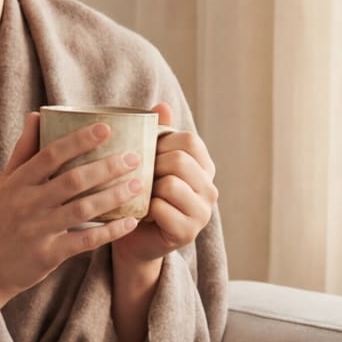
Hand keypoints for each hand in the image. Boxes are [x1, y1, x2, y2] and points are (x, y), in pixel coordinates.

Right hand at [0, 113, 143, 306]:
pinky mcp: (49, 254)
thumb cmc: (4, 216)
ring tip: (138, 185)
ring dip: (113, 196)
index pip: (51, 155)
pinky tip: (130, 222)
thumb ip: (23, 150)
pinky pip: (85, 240)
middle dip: (106, 167)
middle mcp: (27, 204)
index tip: (106, 128)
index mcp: (19, 182)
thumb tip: (37, 115)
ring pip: (82, 210)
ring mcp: (38, 230)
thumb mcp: (7, 181)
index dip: (79, 140)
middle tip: (134, 157)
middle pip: (72, 181)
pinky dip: (110, 232)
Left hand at [111, 102, 217, 267]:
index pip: (189, 140)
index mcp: (203, 167)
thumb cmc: (139, 194)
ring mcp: (202, 212)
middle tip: (141, 179)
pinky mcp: (188, 232)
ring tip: (142, 197)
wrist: (132, 237)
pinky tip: (142, 215)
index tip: (148, 156)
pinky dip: (145, 210)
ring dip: (148, 190)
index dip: (162, 143)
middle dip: (152, 166)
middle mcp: (210, 189)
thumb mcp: (148, 160)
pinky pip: (161, 209)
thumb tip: (162, 105)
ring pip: (171, 184)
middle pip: (180, 160)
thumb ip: (158, 133)